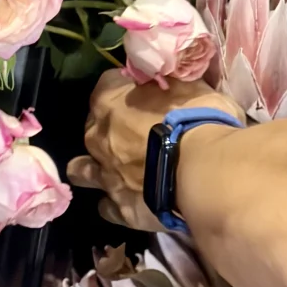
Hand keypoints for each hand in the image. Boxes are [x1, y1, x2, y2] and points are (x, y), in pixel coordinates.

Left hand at [67, 70, 243, 230]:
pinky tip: (132, 200)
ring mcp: (105, 174)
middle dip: (111, 127)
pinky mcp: (120, 208)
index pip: (109, 82)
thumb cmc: (199, 118)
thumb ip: (168, 82)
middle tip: (141, 132)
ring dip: (95, 167)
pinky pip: (108, 206)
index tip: (148, 93)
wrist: (204, 170)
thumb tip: (165, 78)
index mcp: (109, 99)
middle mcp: (97, 135)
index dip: (129, 87)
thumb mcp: (188, 83)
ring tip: (118, 170)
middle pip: (94, 125)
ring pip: (82, 169)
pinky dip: (116, 202)